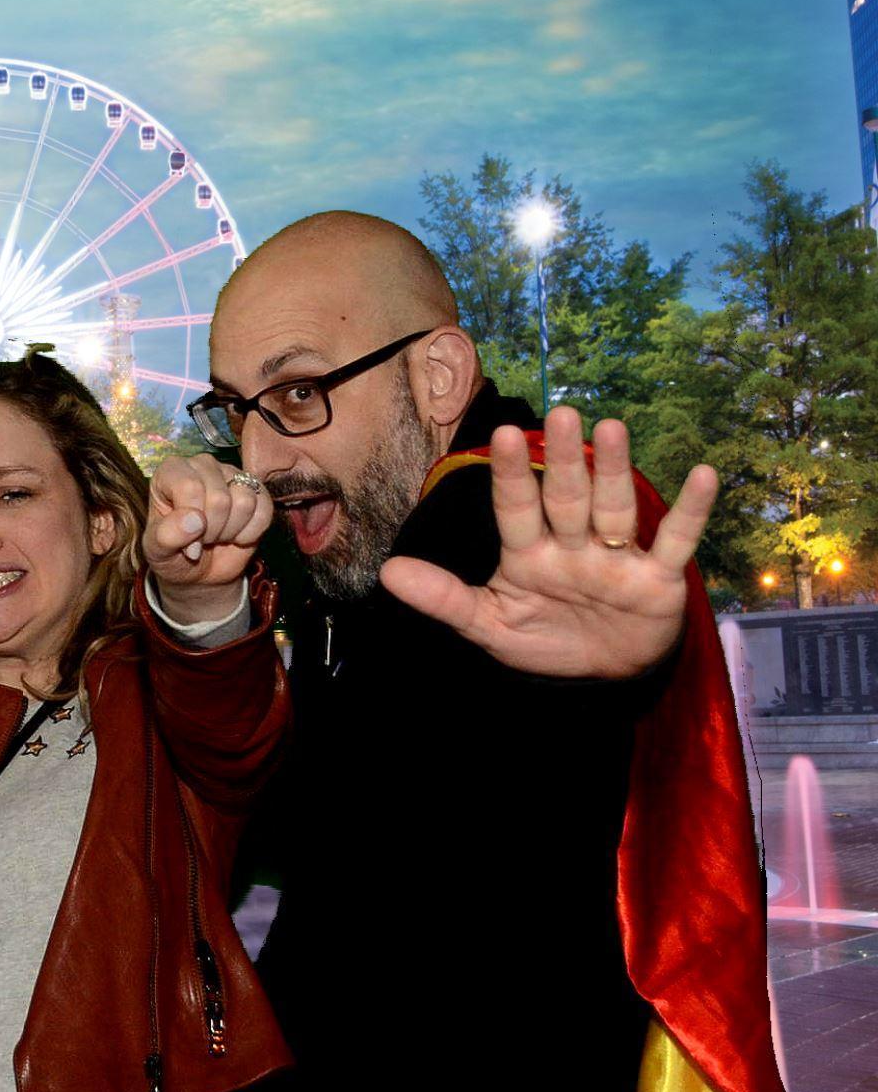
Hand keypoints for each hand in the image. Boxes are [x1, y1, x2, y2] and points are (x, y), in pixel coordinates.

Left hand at [145, 452, 272, 622]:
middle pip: (219, 498)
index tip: (186, 544)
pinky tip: (236, 535)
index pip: (189, 488)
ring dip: (231, 531)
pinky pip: (265, 510)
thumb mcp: (157, 551)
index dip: (192, 524)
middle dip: (212, 531)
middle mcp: (202, 465)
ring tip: (216, 535)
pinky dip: (251, 532)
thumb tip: (195, 520)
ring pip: (244, 501)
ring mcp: (231, 474)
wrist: (198, 571)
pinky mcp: (256, 489)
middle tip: (201, 539)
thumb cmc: (172, 554)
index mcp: (171, 471)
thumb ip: (167, 535)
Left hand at [379, 408, 715, 679]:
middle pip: (566, 497)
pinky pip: (677, 541)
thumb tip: (388, 572)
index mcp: (528, 553)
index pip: (515, 508)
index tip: (497, 434)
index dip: (508, 474)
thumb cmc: (542, 640)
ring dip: (614, 471)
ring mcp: (617, 557)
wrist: (599, 678)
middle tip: (562, 414)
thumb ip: (444, 599)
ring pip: (614, 508)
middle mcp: (572, 545)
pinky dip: (692, 512)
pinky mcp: (658, 579)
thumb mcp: (488, 626)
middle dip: (562, 460)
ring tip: (612, 429)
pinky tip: (704, 475)